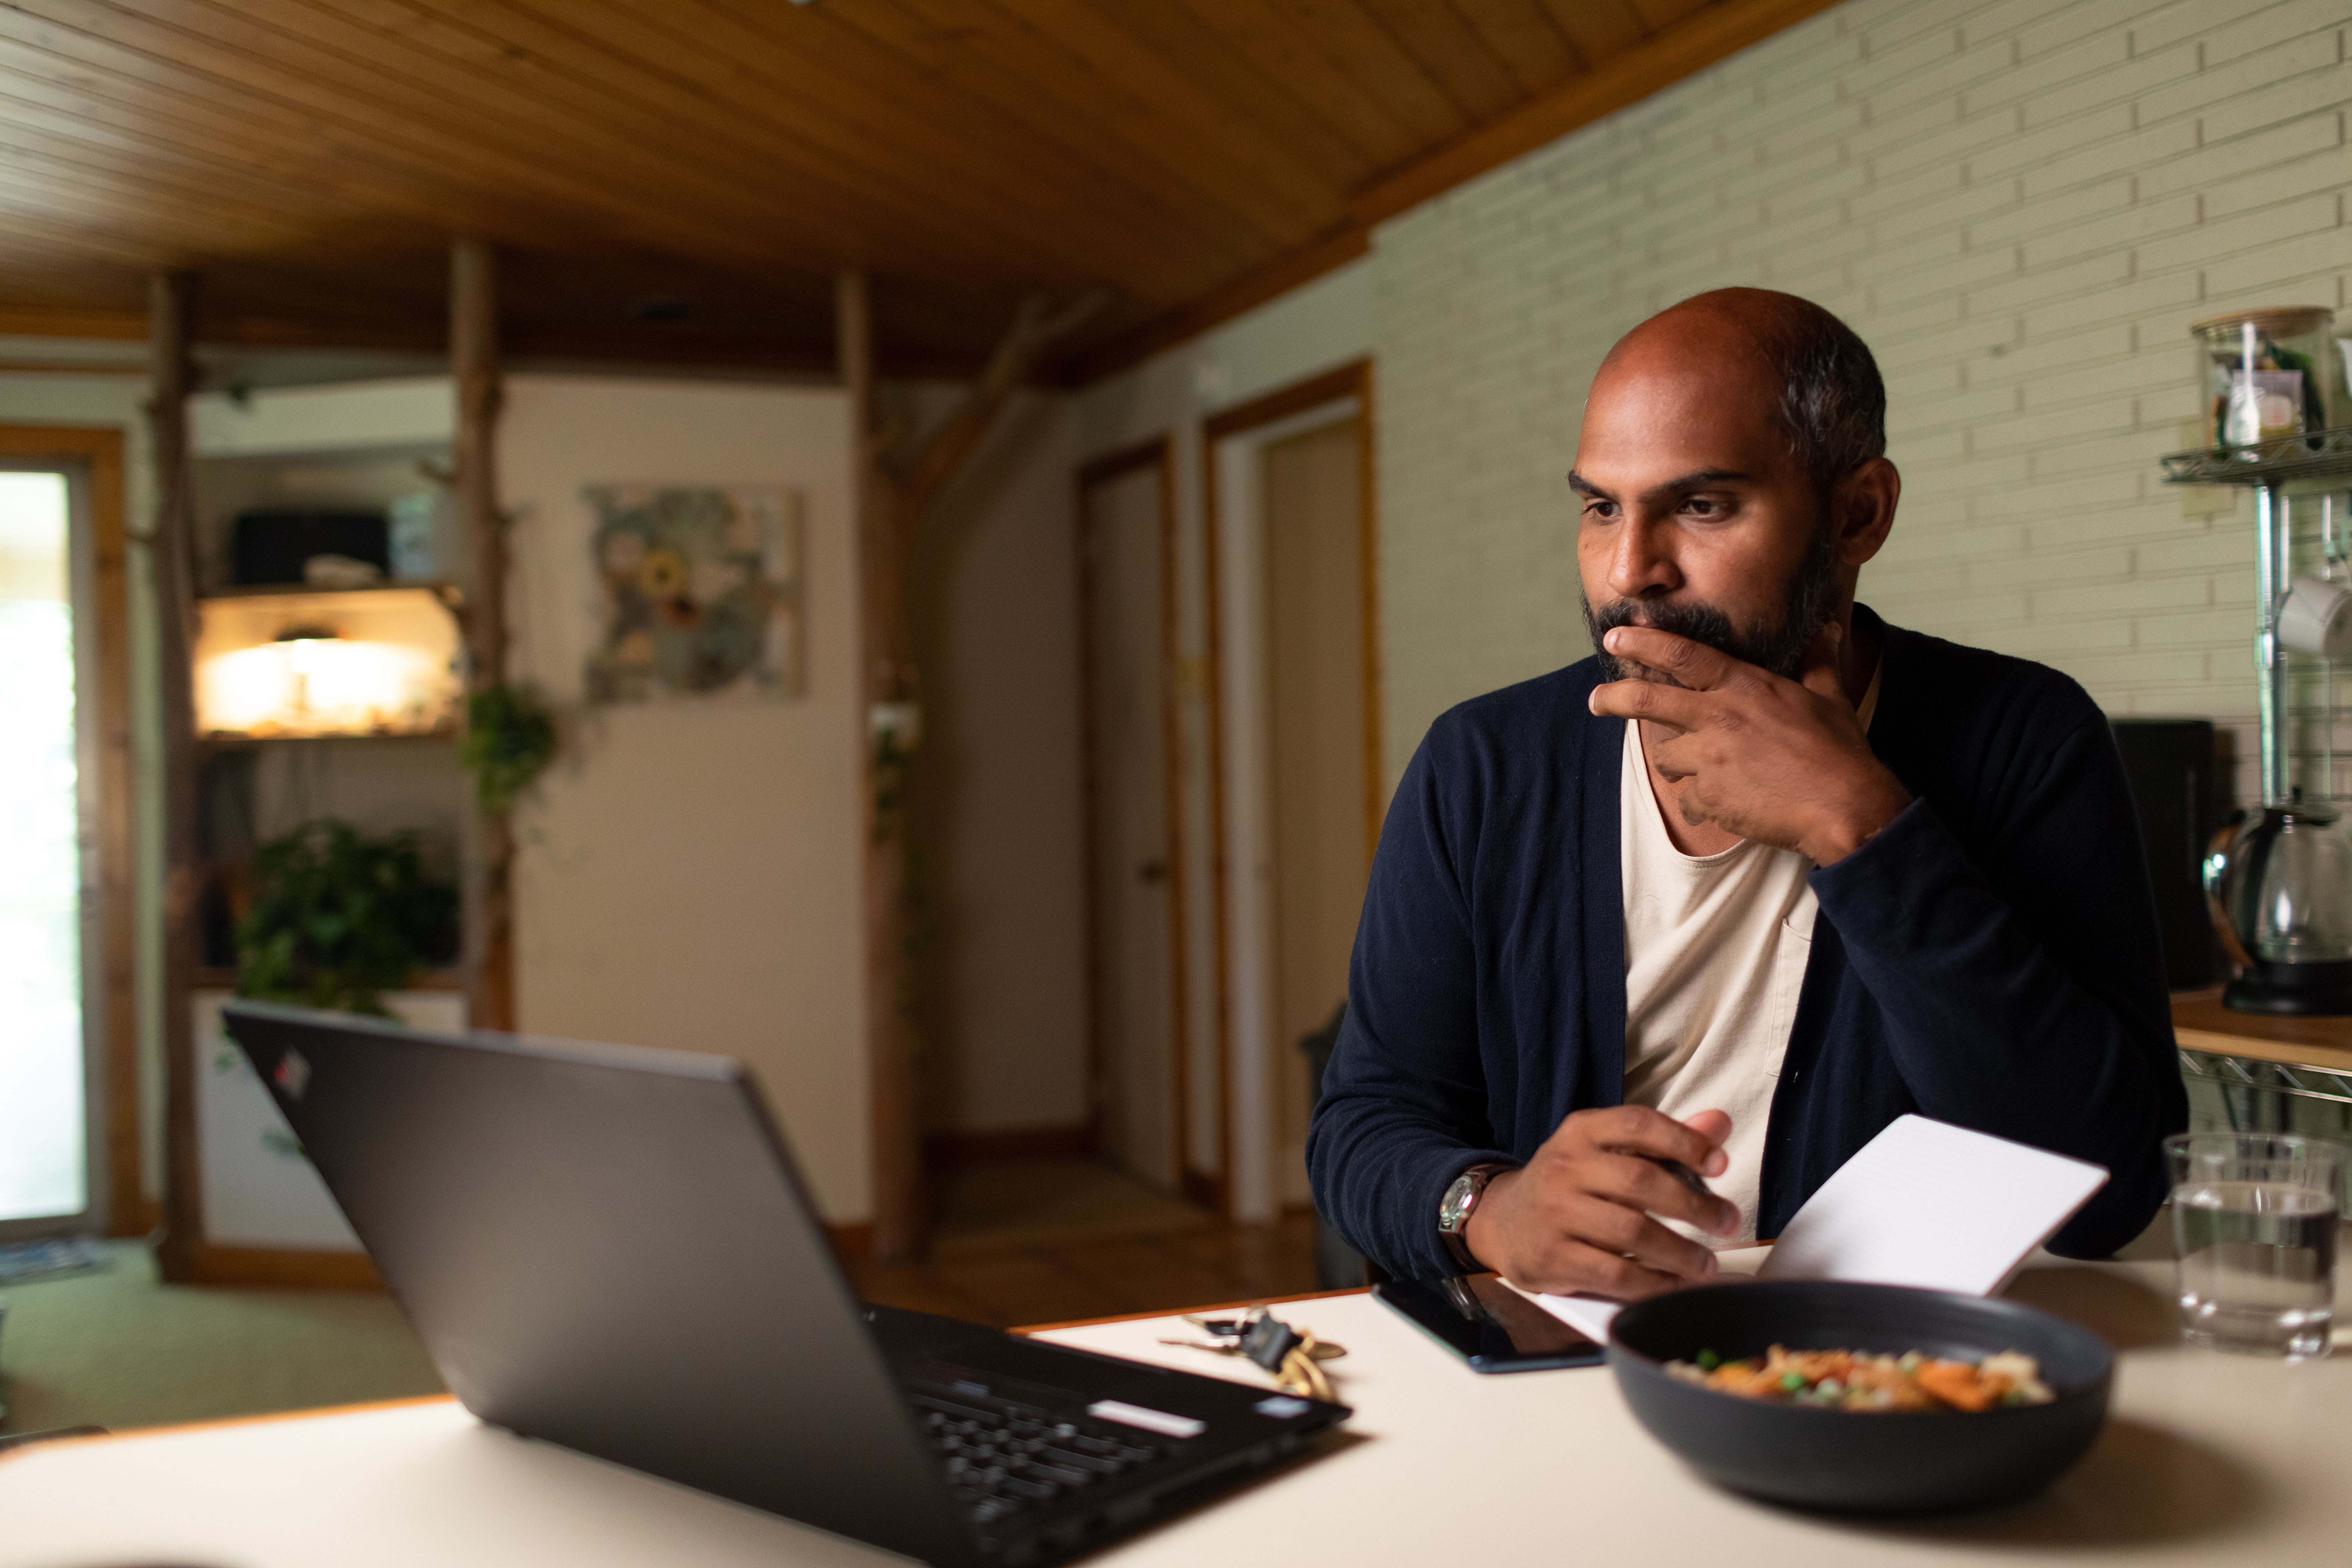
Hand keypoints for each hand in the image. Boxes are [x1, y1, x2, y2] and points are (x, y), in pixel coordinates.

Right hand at [1461, 1107, 1740, 1298]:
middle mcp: (1565, 1168)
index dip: (1684, 1141)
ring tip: (1706, 1264)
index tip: (1720, 1164)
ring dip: (1681, 1252)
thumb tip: (1719, 1124)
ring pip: (1632, 1233)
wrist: (1502, 1221)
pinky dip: (1653, 1284)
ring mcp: (1556, 1215)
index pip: (1637, 1124)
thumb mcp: (1605, 1152)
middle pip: (1640, 1182)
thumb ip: (1664, 1140)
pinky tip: (1674, 1285)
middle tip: (1728, 1222)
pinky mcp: (1553, 1259)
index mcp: (1580, 1132)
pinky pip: (1615, 1274)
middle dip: (1695, 1205)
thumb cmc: (1570, 1186)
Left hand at [1587, 622, 1910, 862]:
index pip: (1683, 655)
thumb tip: (1828, 630)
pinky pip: (1688, 800)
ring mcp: (1710, 758)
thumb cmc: (1839, 752)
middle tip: (1596, 700)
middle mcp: (1719, 717)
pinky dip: (1701, 804)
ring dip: (1676, 763)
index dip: (1644, 644)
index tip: (1616, 638)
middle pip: (1647, 701)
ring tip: (1700, 770)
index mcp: (1744, 687)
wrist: (1844, 806)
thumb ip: (1818, 663)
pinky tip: (1726, 806)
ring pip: (1666, 757)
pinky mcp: (1710, 798)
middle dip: (1613, 698)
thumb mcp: (1829, 699)